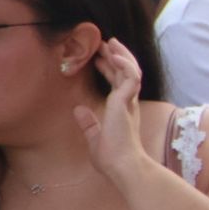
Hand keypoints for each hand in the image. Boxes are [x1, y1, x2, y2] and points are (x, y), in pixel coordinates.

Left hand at [72, 39, 151, 186]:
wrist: (123, 166)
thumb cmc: (112, 158)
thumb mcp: (95, 138)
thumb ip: (89, 124)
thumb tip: (77, 109)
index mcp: (123, 111)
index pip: (118, 84)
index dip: (110, 69)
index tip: (100, 59)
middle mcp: (129, 104)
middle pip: (126, 73)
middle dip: (117, 57)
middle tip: (106, 43)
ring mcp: (129, 102)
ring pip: (131, 71)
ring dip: (121, 55)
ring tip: (110, 43)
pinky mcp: (126, 102)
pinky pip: (130, 76)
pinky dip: (124, 64)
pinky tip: (114, 55)